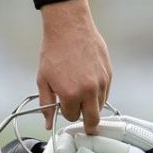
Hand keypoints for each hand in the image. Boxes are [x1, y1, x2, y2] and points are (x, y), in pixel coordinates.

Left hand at [36, 0, 111, 134]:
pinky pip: (106, 93)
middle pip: (93, 119)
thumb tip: (47, 123)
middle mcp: (89, 91)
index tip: (64, 105)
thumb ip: (46, 104)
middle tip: (85, 124)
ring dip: (92, 105)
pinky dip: (99, 93)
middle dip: (87, 123)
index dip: (67, 112)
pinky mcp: (109, 74)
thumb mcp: (43, 80)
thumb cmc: (54, 51)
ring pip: (100, 106)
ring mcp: (101, 82)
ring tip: (81, 92)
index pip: (72, 117)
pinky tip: (89, 83)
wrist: (69, 28)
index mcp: (71, 94)